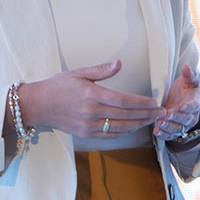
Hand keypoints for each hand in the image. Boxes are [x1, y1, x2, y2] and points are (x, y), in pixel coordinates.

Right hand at [19, 60, 161, 139]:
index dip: (141, 103)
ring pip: (121, 128)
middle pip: (126, 116)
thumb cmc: (58, 86)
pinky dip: (125, 132)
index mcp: (92, 95)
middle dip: (146, 114)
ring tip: (152, 120)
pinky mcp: (86, 134)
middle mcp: (92, 113)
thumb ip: (101, 70)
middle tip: (161, 112)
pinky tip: (135, 127)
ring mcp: (89, 126)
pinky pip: (111, 136)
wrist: (38, 105)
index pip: (123, 101)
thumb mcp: (79, 73)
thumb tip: (119, 63)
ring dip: (139, 125)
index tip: (154, 102)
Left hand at [154, 63, 199, 141]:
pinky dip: (164, 135)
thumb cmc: (185, 90)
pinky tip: (157, 131)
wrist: (183, 101)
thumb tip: (186, 67)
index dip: (188, 106)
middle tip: (166, 114)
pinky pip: (170, 135)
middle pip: (185, 119)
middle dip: (176, 117)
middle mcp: (190, 116)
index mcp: (195, 103)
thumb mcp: (189, 81)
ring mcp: (182, 125)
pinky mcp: (174, 131)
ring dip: (168, 126)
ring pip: (178, 129)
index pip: (193, 106)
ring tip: (159, 122)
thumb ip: (189, 75)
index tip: (182, 105)